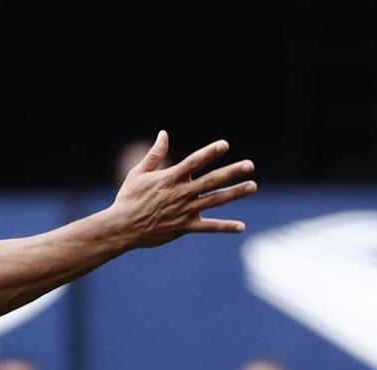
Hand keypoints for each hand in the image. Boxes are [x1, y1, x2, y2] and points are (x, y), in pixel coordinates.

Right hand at [107, 132, 256, 248]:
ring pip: (215, 200)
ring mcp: (185, 211)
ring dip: (235, 193)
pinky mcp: (185, 227)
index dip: (210, 152)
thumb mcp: (139, 173)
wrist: (123, 227)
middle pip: (212, 180)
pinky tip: (241, 226)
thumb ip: (154, 154)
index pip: (195, 161)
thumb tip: (163, 134)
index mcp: (171, 178)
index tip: (224, 145)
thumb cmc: (129, 198)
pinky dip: (225, 227)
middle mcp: (182, 193)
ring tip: (252, 186)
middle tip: (250, 165)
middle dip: (232, 172)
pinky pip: (209, 227)